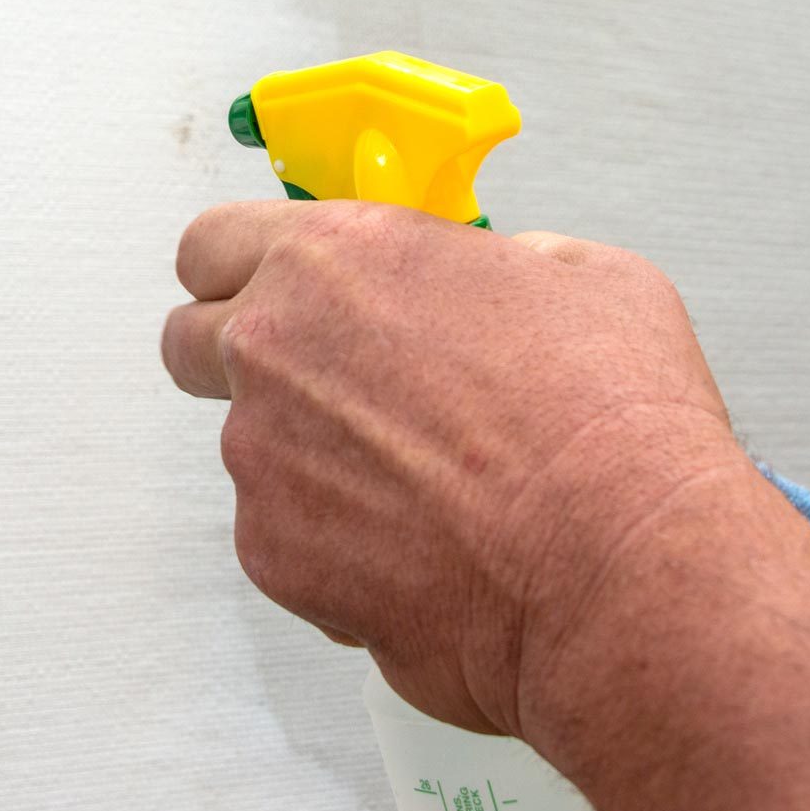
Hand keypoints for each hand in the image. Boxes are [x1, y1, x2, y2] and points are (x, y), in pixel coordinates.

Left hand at [161, 200, 737, 735]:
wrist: (620, 567)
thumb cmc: (612, 427)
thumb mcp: (583, 277)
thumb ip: (500, 263)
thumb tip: (492, 281)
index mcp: (337, 257)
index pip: (213, 243)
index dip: (243, 269)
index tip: (274, 289)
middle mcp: (276, 349)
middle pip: (189, 341)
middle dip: (245, 359)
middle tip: (330, 384)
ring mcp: (261, 458)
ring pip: (249, 447)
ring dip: (309, 458)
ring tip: (423, 484)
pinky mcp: (272, 556)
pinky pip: (282, 536)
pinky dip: (335, 541)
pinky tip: (426, 544)